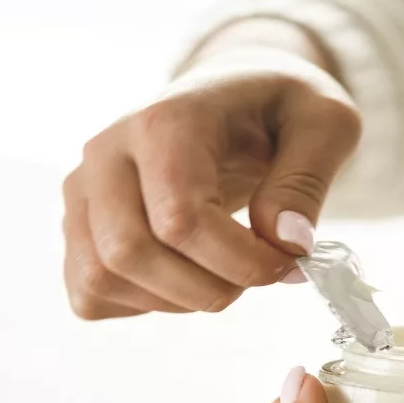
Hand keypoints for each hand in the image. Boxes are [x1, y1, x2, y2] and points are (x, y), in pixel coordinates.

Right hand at [62, 21, 360, 318]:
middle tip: (258, 275)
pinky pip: (89, 293)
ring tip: (227, 275)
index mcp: (165, 121)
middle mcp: (107, 152)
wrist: (238, 96)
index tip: (290, 262)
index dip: (241, 261)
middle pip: (129, 252)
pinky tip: (188, 278)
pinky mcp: (78, 224)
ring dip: (177, 301)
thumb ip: (306, 181)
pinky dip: (143, 306)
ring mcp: (84, 189)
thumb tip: (286, 242)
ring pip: (100, 278)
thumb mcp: (325, 122)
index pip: (179, 218)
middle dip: (208, 287)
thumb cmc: (280, 109)